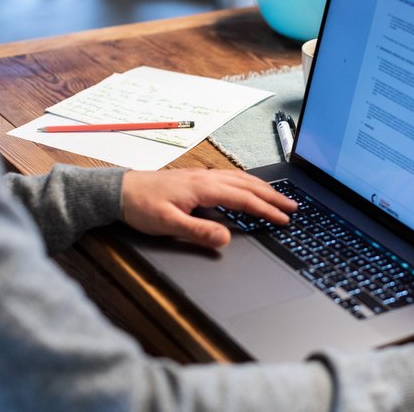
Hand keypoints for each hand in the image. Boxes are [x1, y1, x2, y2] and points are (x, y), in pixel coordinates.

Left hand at [121, 168, 296, 247]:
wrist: (119, 191)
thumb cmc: (141, 206)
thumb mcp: (168, 225)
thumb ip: (199, 231)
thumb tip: (226, 238)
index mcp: (204, 188)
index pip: (244, 199)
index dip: (266, 210)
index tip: (283, 219)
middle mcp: (207, 178)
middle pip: (248, 186)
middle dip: (273, 196)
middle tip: (293, 206)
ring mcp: (202, 175)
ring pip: (241, 178)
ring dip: (262, 188)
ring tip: (279, 197)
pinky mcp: (196, 177)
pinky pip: (231, 177)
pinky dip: (247, 182)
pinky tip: (249, 187)